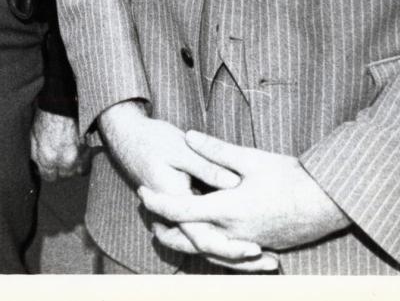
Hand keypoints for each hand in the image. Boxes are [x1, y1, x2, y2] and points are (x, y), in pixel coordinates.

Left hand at [30, 109, 88, 181]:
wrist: (63, 102)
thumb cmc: (47, 116)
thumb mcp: (33, 136)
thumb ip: (36, 156)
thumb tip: (37, 167)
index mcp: (47, 159)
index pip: (49, 178)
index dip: (50, 171)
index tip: (50, 167)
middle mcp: (64, 161)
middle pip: (65, 176)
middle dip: (62, 169)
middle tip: (61, 158)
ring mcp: (78, 155)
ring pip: (78, 171)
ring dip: (75, 165)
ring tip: (71, 154)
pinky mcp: (89, 148)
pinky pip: (88, 161)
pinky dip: (85, 158)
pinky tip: (80, 150)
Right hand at [98, 102, 269, 268]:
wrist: (127, 138)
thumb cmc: (153, 140)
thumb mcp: (180, 148)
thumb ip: (207, 165)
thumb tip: (233, 182)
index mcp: (175, 202)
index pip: (203, 236)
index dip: (230, 246)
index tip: (255, 248)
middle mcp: (176, 215)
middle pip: (208, 248)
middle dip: (239, 259)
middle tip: (271, 261)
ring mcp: (179, 215)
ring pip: (207, 245)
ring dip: (235, 254)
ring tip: (269, 258)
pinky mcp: (183, 209)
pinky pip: (204, 232)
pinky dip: (225, 240)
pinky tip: (248, 240)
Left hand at [139, 130, 349, 261]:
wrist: (326, 203)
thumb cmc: (290, 177)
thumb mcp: (251, 158)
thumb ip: (216, 150)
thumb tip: (188, 135)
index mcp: (228, 209)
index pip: (182, 209)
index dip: (159, 201)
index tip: (142, 191)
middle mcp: (233, 233)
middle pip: (189, 238)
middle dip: (166, 229)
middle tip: (149, 216)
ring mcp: (246, 243)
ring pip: (206, 250)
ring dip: (185, 240)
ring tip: (169, 229)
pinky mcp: (259, 247)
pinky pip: (226, 253)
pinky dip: (210, 247)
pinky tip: (207, 238)